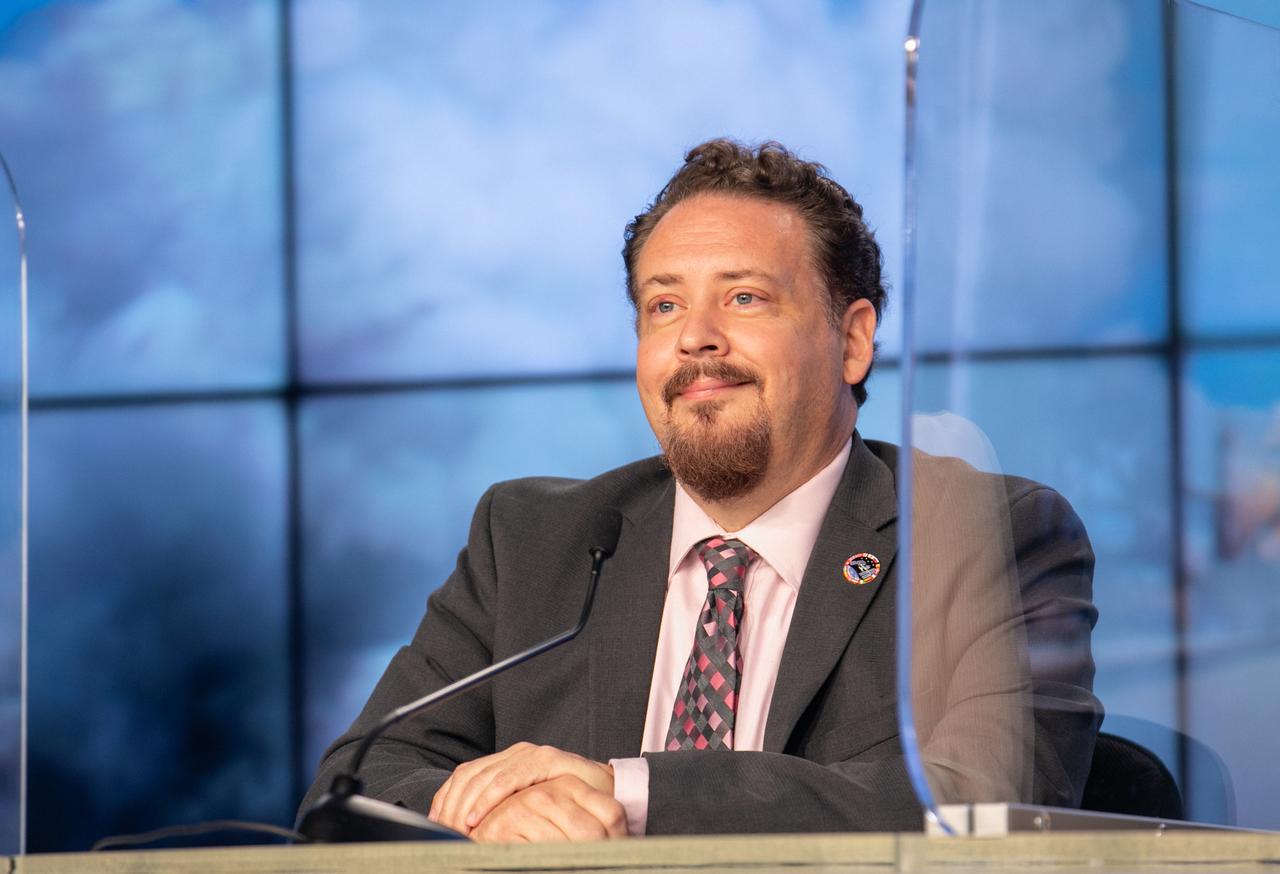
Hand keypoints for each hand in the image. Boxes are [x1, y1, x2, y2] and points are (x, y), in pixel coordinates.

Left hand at [429, 742, 616, 834]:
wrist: (608, 796)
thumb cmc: (565, 809)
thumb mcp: (522, 812)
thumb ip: (497, 813)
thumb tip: (460, 830)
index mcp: (504, 764)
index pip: (463, 776)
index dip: (445, 800)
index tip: (436, 826)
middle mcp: (515, 754)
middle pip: (469, 775)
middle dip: (451, 805)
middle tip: (443, 831)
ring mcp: (531, 755)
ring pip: (485, 775)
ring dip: (466, 803)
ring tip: (457, 828)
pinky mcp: (548, 760)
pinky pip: (511, 776)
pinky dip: (490, 796)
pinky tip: (479, 816)